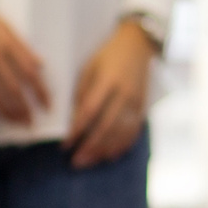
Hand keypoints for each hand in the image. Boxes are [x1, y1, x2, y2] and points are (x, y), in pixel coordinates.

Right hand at [0, 0, 50, 125]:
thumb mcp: (5, 27)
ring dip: (5, 112)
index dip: (40, 92)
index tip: (46, 105)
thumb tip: (40, 65)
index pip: (30, 73)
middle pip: (13, 89)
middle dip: (24, 109)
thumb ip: (23, 47)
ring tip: (14, 122)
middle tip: (30, 122)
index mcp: (7, 43)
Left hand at [67, 20, 157, 167]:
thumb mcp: (89, 68)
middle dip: (90, 147)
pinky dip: (122, 146)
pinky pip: (133, 131)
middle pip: (106, 126)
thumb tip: (74, 120)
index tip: (66, 145)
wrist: (137, 45)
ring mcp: (135, 102)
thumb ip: (82, 93)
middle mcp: (124, 94)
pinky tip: (111, 155)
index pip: (90, 111)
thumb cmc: (107, 56)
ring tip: (90, 161)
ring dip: (104, 150)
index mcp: (107, 81)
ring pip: (120, 133)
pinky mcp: (142, 107)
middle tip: (76, 161)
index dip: (77, 130)